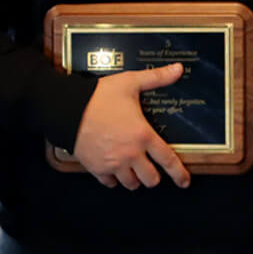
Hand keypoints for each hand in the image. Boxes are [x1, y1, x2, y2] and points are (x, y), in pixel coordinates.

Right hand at [73, 63, 190, 189]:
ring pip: (131, 184)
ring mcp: (113, 163)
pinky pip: (110, 183)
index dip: (179, 174)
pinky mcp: (96, 167)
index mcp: (143, 136)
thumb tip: (177, 69)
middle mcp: (130, 154)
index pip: (168, 161)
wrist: (68, 109)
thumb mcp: (130, 82)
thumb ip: (156, 77)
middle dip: (153, 176)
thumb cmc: (98, 97)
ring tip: (134, 170)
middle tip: (151, 168)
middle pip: (150, 179)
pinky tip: (114, 170)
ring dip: (135, 179)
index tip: (184, 181)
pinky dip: (114, 180)